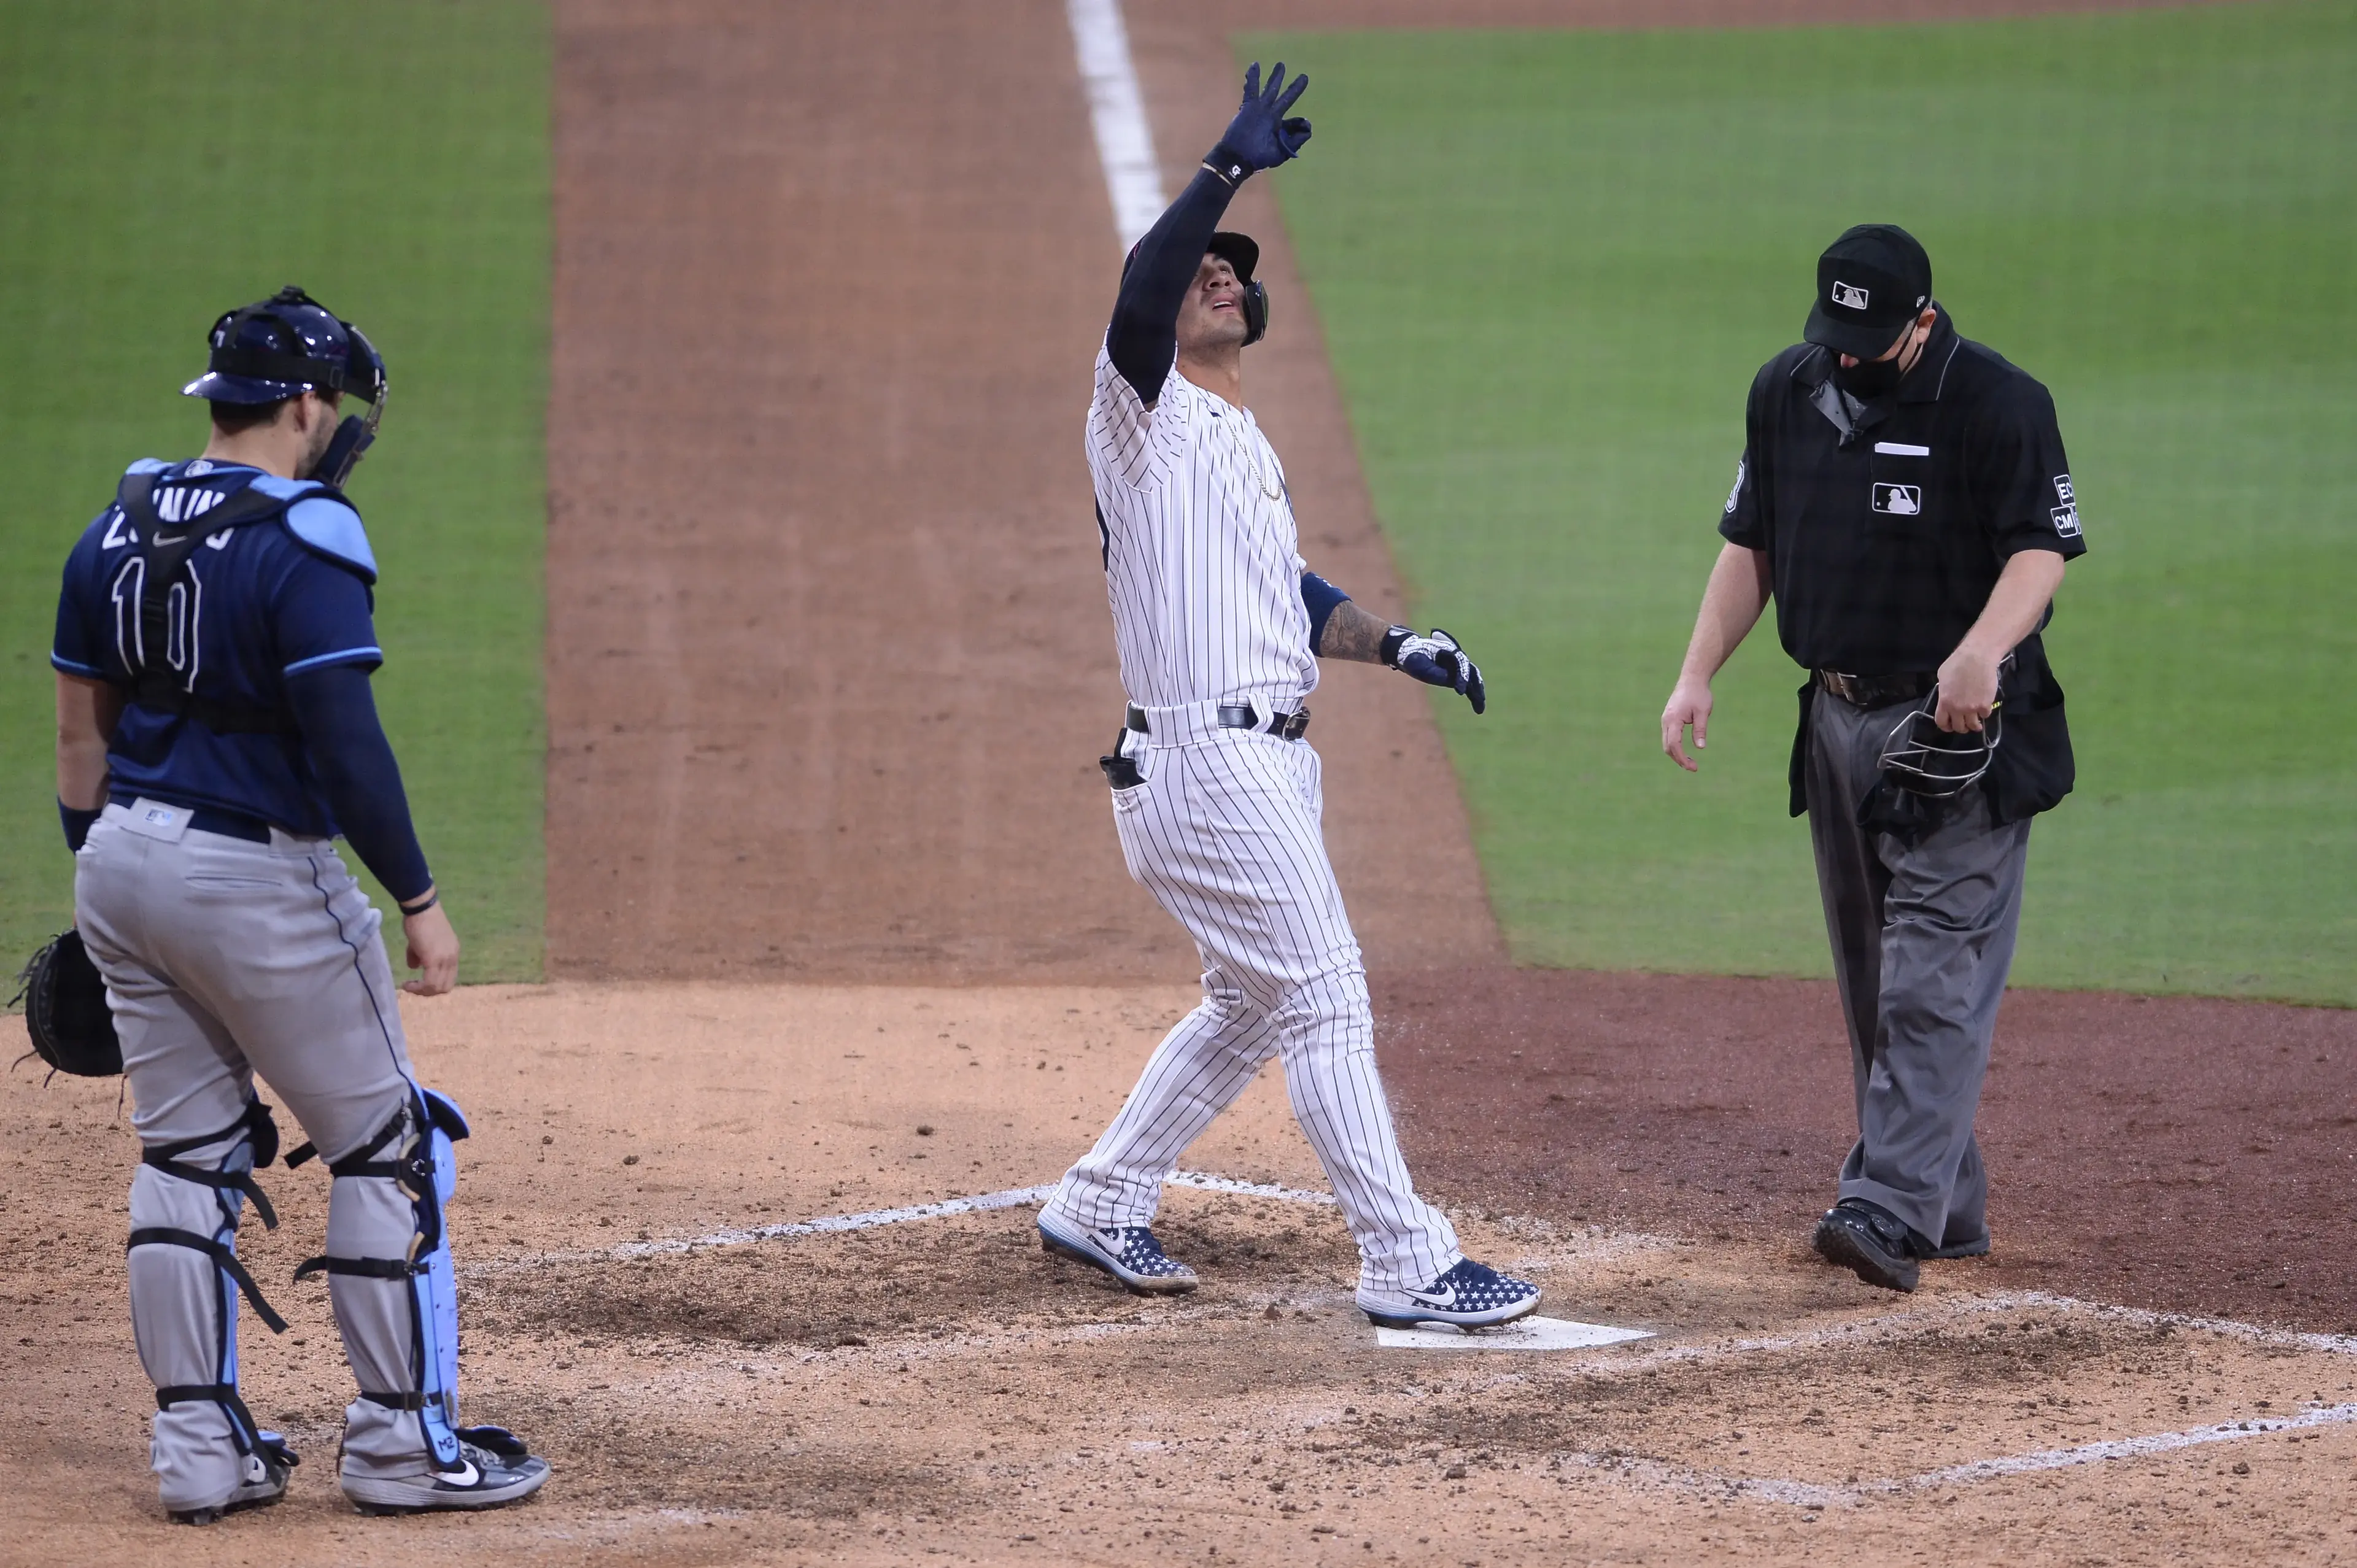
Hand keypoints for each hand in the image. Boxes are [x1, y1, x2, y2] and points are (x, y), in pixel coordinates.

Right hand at [401, 899, 459, 995]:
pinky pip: (429, 983)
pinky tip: (407, 985)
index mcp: (452, 953)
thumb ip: (418, 956)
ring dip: (422, 991)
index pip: (449, 978)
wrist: (421, 908)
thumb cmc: (419, 921)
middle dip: (429, 992)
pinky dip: (418, 988)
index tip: (420, 983)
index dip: (435, 985)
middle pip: (446, 986)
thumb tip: (413, 967)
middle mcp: (453, 958)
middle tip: (414, 988)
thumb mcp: (420, 942)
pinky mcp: (434, 960)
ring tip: (409, 986)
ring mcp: (446, 959)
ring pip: (438, 987)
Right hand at [1210, 62, 1309, 178]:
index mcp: (1279, 128)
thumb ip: (1296, 141)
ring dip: (1276, 77)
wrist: (1238, 158)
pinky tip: (1255, 65)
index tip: (1304, 126)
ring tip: (1281, 65)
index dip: (1301, 124)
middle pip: (1285, 97)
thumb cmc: (1258, 158)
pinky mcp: (1249, 107)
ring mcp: (1260, 110)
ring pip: (1270, 89)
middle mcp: (1271, 116)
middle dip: (1294, 87)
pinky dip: (1252, 78)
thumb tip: (1308, 127)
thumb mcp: (1281, 152)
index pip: (1294, 120)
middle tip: (1304, 76)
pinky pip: (1251, 89)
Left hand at [1384, 626, 1484, 713]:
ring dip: (1477, 694)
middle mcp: (1456, 658)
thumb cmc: (1413, 657)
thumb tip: (1447, 679)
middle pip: (1472, 671)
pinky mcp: (1455, 677)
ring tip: (1480, 710)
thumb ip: (1432, 671)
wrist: (1409, 654)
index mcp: (1449, 650)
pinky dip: (1473, 696)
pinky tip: (1478, 709)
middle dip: (1476, 686)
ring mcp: (1457, 668)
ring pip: (1472, 680)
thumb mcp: (1418, 664)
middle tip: (1479, 699)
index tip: (1460, 691)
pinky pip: (1468, 686)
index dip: (1463, 676)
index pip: (1461, 662)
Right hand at [1662, 676, 1712, 771]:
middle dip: (1679, 759)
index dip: (1682, 758)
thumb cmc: (1699, 694)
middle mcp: (1666, 721)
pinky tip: (1684, 751)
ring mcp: (1665, 720)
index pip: (1674, 744)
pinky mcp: (1668, 719)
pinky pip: (1668, 737)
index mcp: (1673, 719)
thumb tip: (1700, 747)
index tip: (1692, 767)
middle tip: (1693, 767)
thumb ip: (1700, 729)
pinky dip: (1675, 747)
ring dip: (1676, 755)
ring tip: (1690, 762)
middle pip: (1667, 747)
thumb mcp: (1703, 712)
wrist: (1691, 680)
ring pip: (1666, 743)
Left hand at [1934, 644, 1999, 732]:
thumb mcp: (1942, 677)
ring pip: (1973, 725)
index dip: (1946, 726)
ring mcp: (1972, 708)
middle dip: (1961, 728)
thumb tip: (1947, 694)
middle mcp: (1957, 708)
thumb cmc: (1958, 663)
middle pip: (1958, 727)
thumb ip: (1944, 690)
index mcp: (1944, 702)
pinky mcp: (1986, 704)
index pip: (1941, 722)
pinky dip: (1985, 713)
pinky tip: (1984, 709)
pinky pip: (1985, 715)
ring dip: (1975, 726)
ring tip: (1977, 725)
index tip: (1950, 726)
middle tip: (1964, 725)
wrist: (1977, 658)